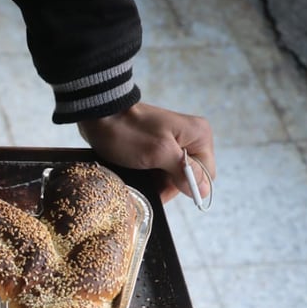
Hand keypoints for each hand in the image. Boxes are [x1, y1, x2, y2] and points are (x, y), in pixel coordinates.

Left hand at [77, 102, 214, 204]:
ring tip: (140, 184)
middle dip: (169, 187)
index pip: (206, 175)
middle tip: (148, 190)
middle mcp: (191, 139)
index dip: (188, 188)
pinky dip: (150, 178)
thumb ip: (183, 170)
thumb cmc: (129, 131)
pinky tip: (138, 179)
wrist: (100, 116)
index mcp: (199, 136)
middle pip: (188, 177)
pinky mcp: (157, 148)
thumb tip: (203, 191)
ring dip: (157, 184)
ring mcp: (173, 144)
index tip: (164, 192)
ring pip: (172, 176)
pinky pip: (160, 170)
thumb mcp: (158, 153)